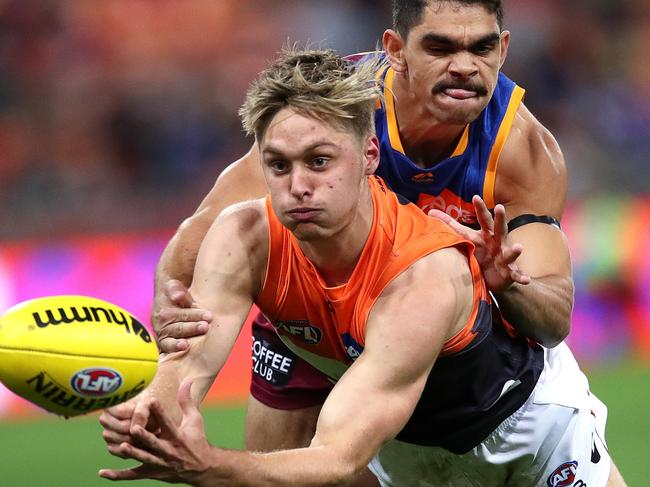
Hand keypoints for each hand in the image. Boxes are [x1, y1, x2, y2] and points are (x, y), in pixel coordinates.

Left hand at [98, 379, 215, 484]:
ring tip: (120, 446)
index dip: (161, 412)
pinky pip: (133, 475)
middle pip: (155, 443)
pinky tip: (103, 472)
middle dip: (145, 437)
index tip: (152, 400)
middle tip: (133, 428)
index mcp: (178, 436)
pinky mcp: (152, 473)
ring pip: (144, 459)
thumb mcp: (195, 420)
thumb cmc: (197, 440)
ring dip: (133, 453)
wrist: (201, 469)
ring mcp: (159, 463)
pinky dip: (118, 475)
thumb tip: (188, 379)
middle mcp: (169, 451)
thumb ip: (187, 400)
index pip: (169, 422)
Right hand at [152, 280, 211, 353]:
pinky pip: (168, 351)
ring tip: (187, 345)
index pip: (180, 315)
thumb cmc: (176, 294)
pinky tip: (180, 356)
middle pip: (177, 329)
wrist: (168, 300)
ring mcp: (163, 337)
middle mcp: (161, 326)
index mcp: (164, 312)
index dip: (194, 315)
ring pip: (170, 342)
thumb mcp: (174, 287)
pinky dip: (173, 353)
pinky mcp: (165, 346)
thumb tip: (177, 296)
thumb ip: (175, 290)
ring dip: (179, 344)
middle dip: (192, 328)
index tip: (209, 315)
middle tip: (206, 327)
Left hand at [428, 195, 530, 292]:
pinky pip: (517, 274)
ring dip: (515, 250)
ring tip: (519, 247)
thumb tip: (430, 211)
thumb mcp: (466, 238)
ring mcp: (505, 257)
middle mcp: (498, 243)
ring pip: (511, 252)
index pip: (483, 219)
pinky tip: (526, 280)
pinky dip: (521, 277)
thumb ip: (451, 225)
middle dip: (500, 218)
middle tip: (499, 207)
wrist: (492, 276)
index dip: (479, 209)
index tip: (475, 196)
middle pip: (500, 228)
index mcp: (486, 235)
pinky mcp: (510, 272)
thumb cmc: (480, 252)